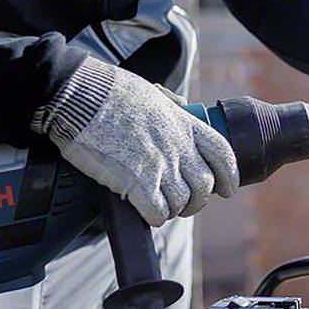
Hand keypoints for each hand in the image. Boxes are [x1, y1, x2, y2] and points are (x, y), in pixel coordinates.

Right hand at [31, 57, 238, 225]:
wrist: (79, 96)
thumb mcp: (152, 91)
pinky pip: (158, 212)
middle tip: (185, 204)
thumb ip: (171, 102)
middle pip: (205, 185)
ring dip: (175, 210)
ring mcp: (159, 165)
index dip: (229, 176)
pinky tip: (148, 213)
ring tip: (163, 208)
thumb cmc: (110, 91)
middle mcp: (178, 146)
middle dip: (197, 200)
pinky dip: (156, 217)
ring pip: (183, 202)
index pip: (223, 154)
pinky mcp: (136, 181)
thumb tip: (182, 104)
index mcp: (186, 123)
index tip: (227, 189)